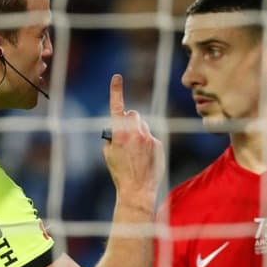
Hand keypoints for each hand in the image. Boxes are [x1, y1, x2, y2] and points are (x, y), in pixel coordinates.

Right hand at [102, 74, 162, 206]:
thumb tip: (118, 128)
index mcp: (120, 133)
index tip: (116, 77)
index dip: (116, 91)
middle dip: (129, 120)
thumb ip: (112, 136)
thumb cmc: (119, 172)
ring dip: (138, 131)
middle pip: (133, 114)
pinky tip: (143, 157)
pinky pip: (151, 136)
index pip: (117, 107)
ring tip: (135, 150)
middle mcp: (135, 132)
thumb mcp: (108, 153)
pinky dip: (146, 143)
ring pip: (143, 125)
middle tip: (125, 133)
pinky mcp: (158, 143)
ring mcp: (149, 137)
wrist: (137, 189)